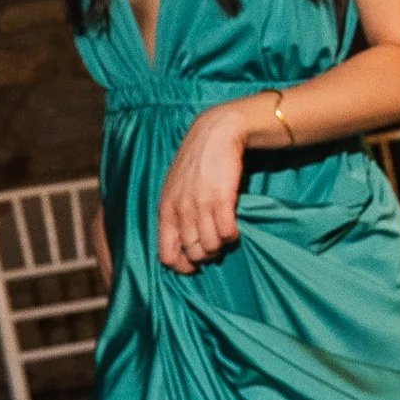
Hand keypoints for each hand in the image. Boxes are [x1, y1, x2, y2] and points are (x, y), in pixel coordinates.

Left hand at [155, 100, 260, 270]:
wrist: (216, 132)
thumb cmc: (197, 162)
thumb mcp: (175, 188)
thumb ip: (175, 213)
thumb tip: (181, 243)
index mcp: (165, 209)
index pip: (166, 255)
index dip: (181, 266)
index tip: (193, 265)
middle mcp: (180, 210)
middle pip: (192, 253)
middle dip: (205, 256)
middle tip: (214, 247)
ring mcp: (201, 205)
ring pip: (210, 246)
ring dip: (220, 246)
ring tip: (224, 236)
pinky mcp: (222, 199)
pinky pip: (227, 232)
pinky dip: (232, 236)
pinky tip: (234, 229)